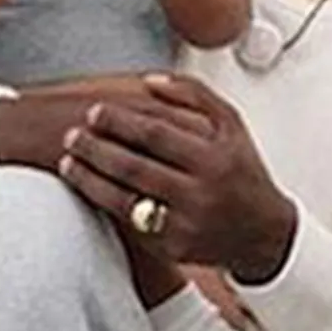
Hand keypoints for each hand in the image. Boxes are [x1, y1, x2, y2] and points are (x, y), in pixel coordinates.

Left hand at [57, 72, 297, 279]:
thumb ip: (193, 96)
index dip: (120, 122)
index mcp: (214, 159)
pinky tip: (89, 188)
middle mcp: (200, 194)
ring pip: (125, 200)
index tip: (94, 112)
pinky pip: (130, 224)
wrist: (263, 235)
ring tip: (68, 162)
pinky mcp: (173, 249)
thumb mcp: (231, 126)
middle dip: (96, 149)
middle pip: (134, 167)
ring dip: (90, 179)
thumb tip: (147, 81)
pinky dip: (105, 204)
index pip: (156, 135)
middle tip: (71, 135)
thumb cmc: (242, 173)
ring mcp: (185, 226)